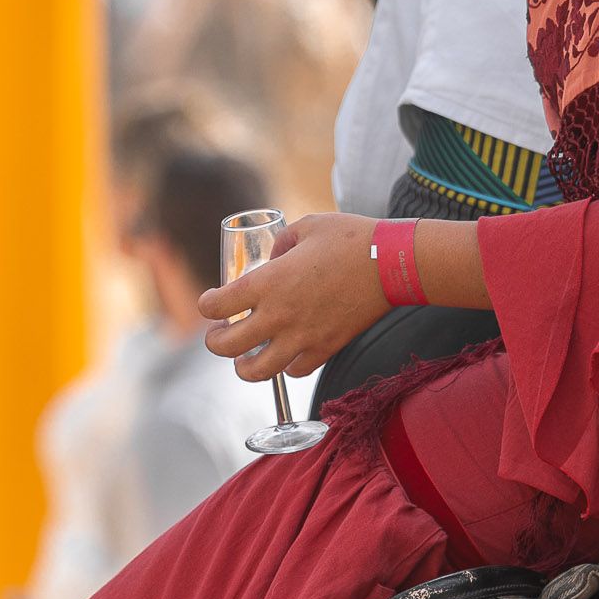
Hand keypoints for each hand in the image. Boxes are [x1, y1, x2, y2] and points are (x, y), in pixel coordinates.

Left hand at [199, 213, 388, 382]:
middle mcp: (278, 315)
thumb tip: (271, 261)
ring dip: (244, 365)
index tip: (210, 301)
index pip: (215, 306)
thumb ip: (280, 245)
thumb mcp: (305, 228)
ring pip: (256, 371)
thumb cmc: (350, 238)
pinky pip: (294, 371)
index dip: (206, 304)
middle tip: (219, 333)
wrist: (392, 264)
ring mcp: (301, 337)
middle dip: (215, 341)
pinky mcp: (325, 349)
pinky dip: (285, 366)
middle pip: (227, 347)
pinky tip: (285, 353)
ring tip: (244, 357)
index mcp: (267, 282)